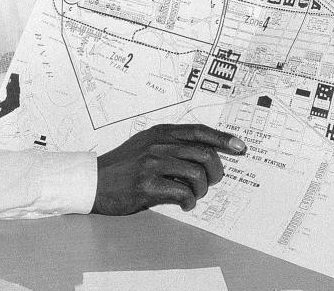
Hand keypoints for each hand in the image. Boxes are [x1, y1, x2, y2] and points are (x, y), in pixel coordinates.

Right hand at [91, 123, 246, 215]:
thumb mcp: (145, 145)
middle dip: (215, 171)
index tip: (240, 147)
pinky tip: (184, 204)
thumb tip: (205, 153)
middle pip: (203, 154)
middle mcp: (158, 145)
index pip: (199, 131)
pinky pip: (182, 192)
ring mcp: (152, 164)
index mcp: (160, 132)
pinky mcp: (147, 185)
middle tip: (211, 182)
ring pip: (196, 174)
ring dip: (201, 190)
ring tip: (193, 195)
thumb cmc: (123, 166)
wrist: (93, 181)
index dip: (222, 138)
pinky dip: (189, 201)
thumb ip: (170, 145)